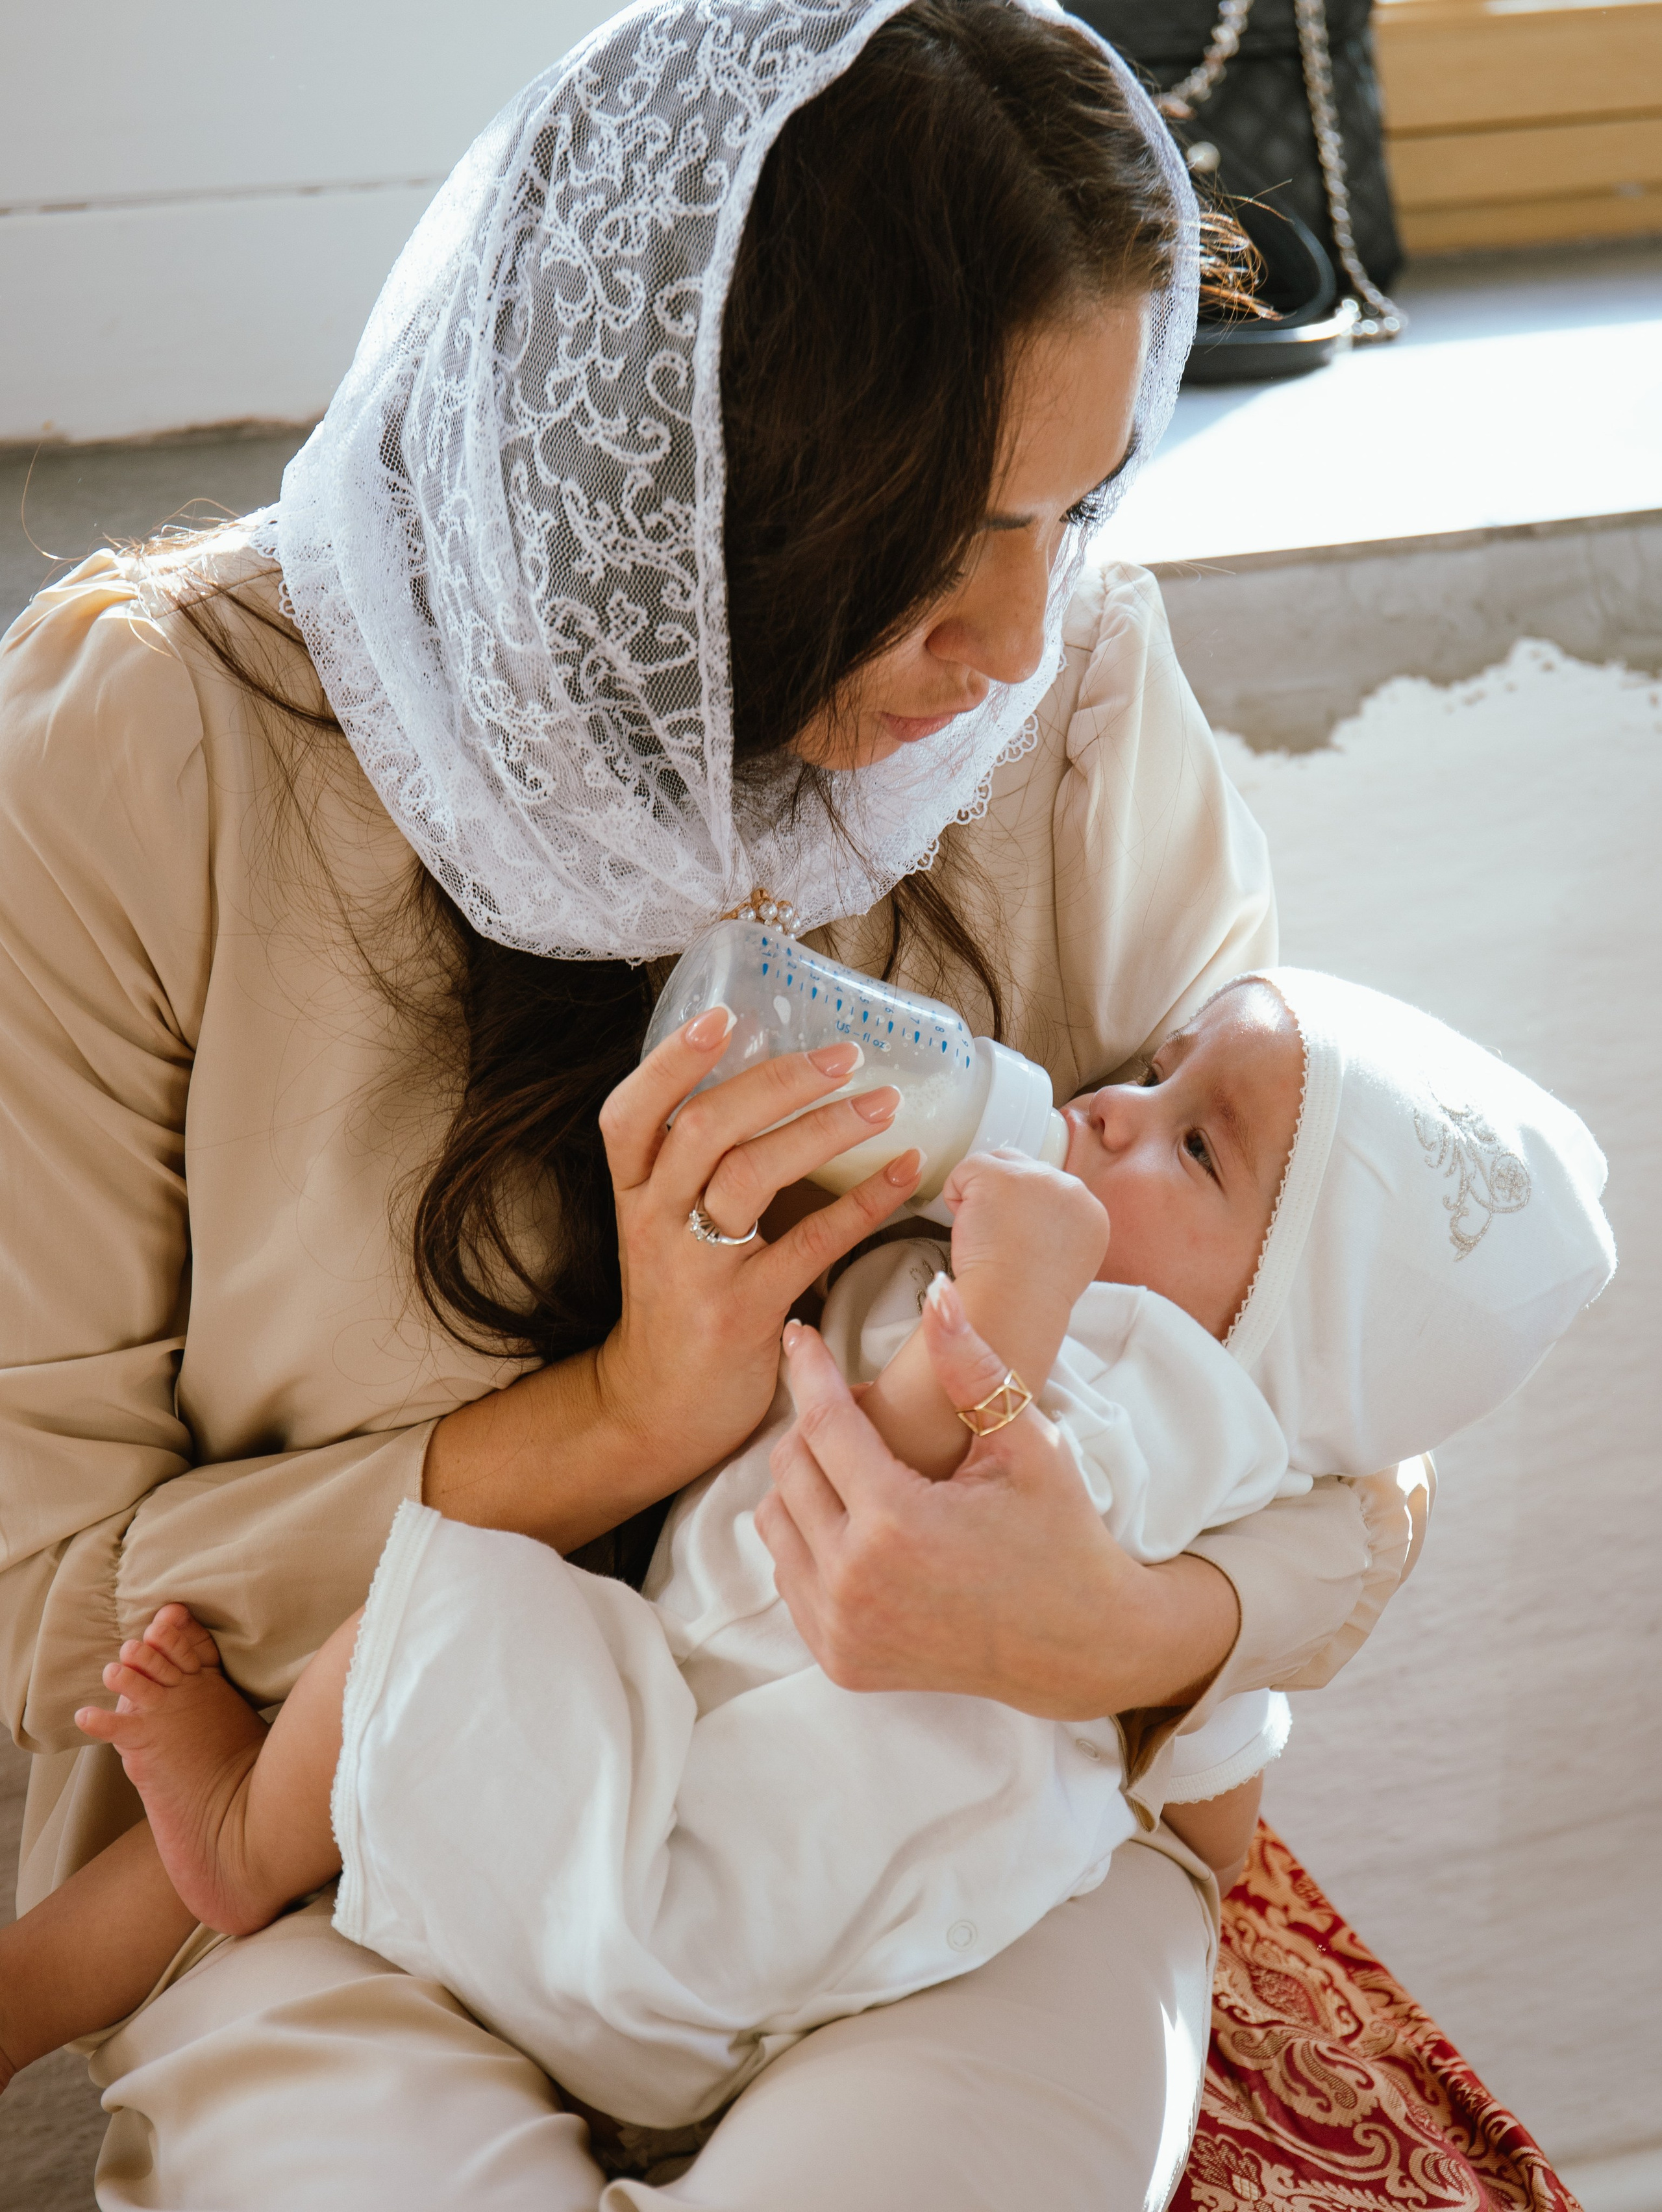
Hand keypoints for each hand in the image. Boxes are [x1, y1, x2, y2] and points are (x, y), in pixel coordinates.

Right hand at [592, 1008, 924, 1487]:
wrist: (657, 1409)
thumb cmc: (677, 1301)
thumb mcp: (663, 1225)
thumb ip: (697, 1167)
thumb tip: (778, 1084)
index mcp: (633, 1191)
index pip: (630, 1112)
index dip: (672, 1060)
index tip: (725, 1014)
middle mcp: (653, 1221)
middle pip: (705, 1128)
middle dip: (780, 1081)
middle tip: (845, 1052)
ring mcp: (694, 1268)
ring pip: (751, 1174)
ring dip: (825, 1129)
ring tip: (885, 1102)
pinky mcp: (742, 1313)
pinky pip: (810, 1244)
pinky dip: (864, 1202)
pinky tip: (906, 1173)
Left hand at [757, 1277, 1238, 1718]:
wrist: (1079, 1645)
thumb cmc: (1060, 1533)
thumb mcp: (1027, 1444)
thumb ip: (972, 1367)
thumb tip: (935, 1291)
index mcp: (895, 1523)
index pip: (823, 1422)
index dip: (809, 1368)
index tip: (800, 1334)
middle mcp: (854, 1582)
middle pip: (789, 1469)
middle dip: (812, 1423)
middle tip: (853, 1407)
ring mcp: (842, 1630)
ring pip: (775, 1522)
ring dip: (804, 1481)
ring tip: (854, 1461)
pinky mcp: (840, 1660)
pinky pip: (788, 1575)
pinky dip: (808, 1538)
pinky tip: (853, 1517)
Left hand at [943, 1149, 1107, 1320]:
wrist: (1013, 1305)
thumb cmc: (1027, 1297)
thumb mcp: (1063, 1260)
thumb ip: (1055, 1229)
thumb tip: (1030, 1216)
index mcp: (1090, 1212)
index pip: (1050, 1189)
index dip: (1022, 1211)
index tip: (1016, 1240)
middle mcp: (1070, 1188)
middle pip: (1024, 1169)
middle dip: (1003, 1198)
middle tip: (997, 1239)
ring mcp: (1036, 1177)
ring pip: (995, 1165)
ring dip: (982, 1197)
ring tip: (985, 1235)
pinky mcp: (1000, 1176)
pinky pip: (967, 1169)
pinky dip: (956, 1196)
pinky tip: (969, 1228)